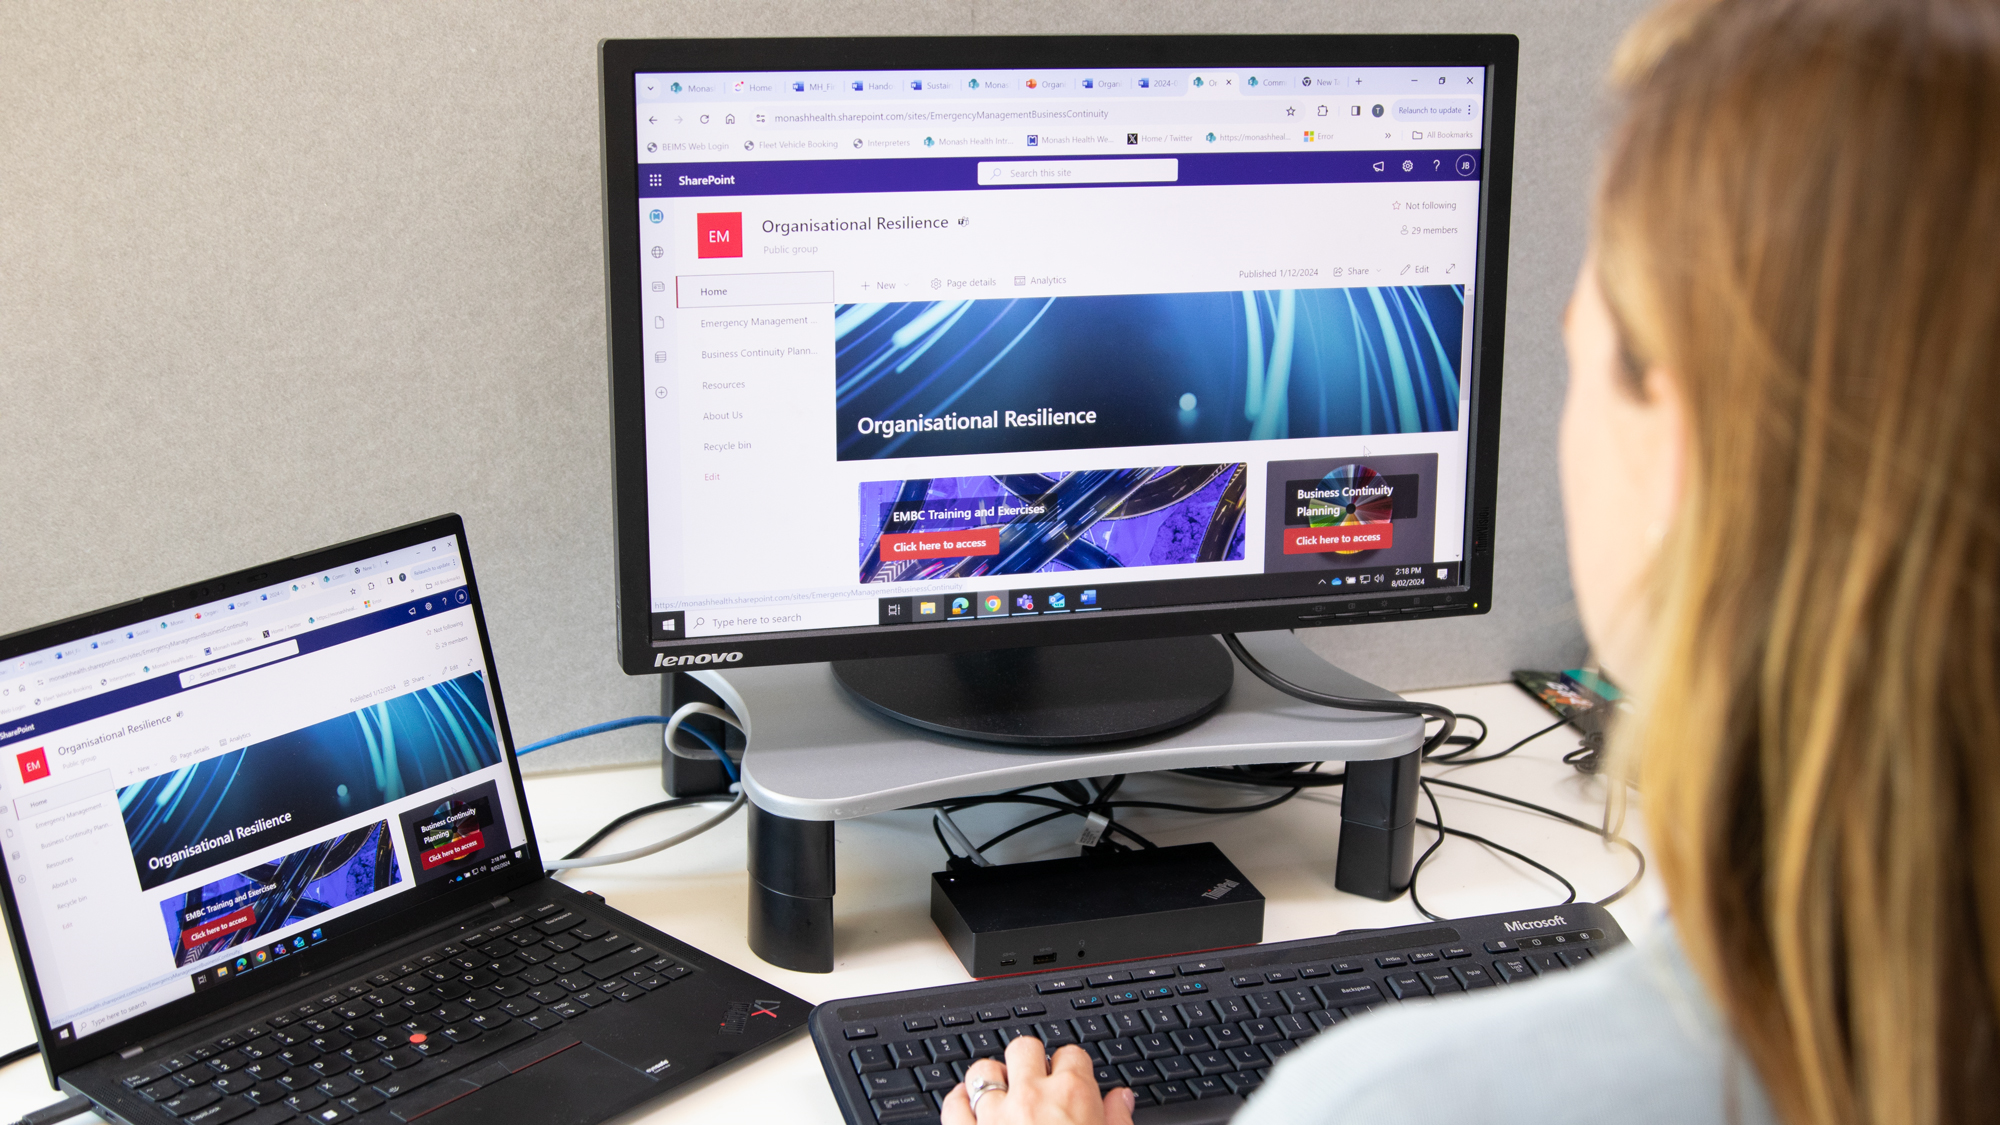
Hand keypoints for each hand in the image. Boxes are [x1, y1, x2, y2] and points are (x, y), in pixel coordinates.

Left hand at [940, 1035, 1135, 1124]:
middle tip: (1034, 1082)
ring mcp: (994, 1116)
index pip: (1071, 1054)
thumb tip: (1121, 1098)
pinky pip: (953, 1104)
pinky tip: (968, 1106)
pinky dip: (958, 1101)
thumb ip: (1117, 1119)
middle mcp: (1031, 1096)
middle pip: (1023, 1047)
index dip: (1071, 1067)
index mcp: (1072, 1096)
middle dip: (1028, 1061)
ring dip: (991, 1079)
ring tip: (1001, 1093)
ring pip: (983, 1070)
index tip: (1070, 1079)